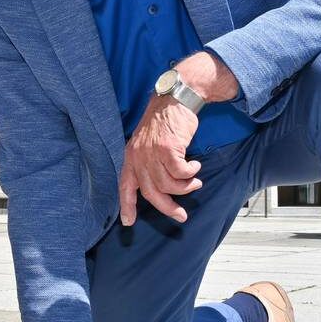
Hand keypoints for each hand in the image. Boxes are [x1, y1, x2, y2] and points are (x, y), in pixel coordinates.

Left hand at [119, 52, 240, 226]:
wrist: (175, 99)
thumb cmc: (164, 121)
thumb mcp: (147, 142)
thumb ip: (148, 162)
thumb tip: (157, 186)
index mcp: (130, 157)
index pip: (125, 186)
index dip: (126, 206)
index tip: (128, 222)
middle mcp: (139, 157)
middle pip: (151, 193)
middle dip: (168, 208)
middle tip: (181, 215)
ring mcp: (153, 153)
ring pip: (169, 185)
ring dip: (186, 187)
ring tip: (194, 181)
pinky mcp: (169, 148)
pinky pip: (181, 173)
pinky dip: (191, 173)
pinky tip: (195, 166)